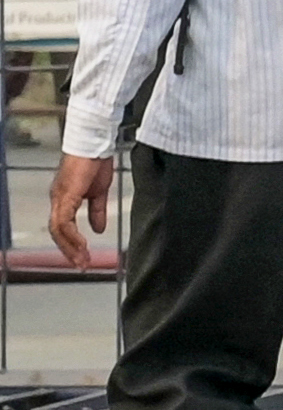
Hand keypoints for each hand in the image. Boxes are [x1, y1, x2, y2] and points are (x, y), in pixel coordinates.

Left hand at [46, 152, 111, 270]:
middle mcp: (57, 200)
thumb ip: (97, 211)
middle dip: (69, 251)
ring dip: (70, 246)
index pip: (62, 227)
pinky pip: (64, 220)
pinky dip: (72, 234)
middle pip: (57, 232)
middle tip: (80, 265)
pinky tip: (82, 244)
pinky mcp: (65, 195)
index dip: (70, 244)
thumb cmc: (95, 163)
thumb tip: (98, 229)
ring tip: (82, 259)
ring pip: (58, 229)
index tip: (82, 258)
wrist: (94, 145)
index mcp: (64, 199)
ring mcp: (59, 198)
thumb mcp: (99, 192)